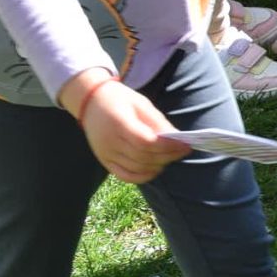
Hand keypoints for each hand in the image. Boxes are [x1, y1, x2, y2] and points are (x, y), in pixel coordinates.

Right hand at [62, 70, 189, 185]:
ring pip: (137, 168)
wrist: (91, 102)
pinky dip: (143, 176)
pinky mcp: (104, 161)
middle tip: (183, 151)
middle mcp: (109, 141)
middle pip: (143, 157)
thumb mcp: (141, 103)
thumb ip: (158, 121)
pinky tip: (156, 169)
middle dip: (168, 156)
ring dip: (158, 165)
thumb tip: (177, 138)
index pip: (146, 142)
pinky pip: (125, 176)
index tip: (185, 144)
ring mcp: (105, 153)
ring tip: (171, 157)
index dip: (168, 146)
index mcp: (119, 123)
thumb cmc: (120, 100)